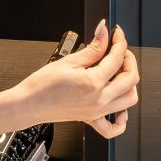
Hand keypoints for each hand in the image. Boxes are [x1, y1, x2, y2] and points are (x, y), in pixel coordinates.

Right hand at [23, 21, 139, 139]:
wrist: (29, 104)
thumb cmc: (42, 86)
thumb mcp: (68, 60)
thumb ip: (92, 48)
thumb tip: (103, 33)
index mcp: (93, 83)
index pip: (117, 58)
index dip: (119, 42)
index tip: (117, 34)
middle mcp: (99, 100)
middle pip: (131, 79)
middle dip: (129, 60)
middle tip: (119, 50)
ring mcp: (97, 111)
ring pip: (130, 99)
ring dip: (130, 83)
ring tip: (119, 71)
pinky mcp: (91, 118)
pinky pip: (113, 127)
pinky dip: (122, 119)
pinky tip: (120, 109)